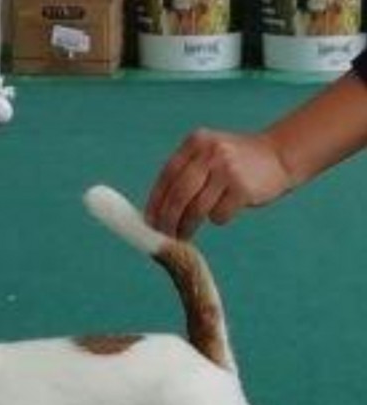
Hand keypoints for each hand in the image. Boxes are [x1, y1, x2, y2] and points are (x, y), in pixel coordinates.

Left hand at [146, 128, 293, 239]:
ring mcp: (227, 168)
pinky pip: (219, 215)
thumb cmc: (235, 165)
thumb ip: (184, 174)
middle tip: (164, 236)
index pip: (166, 176)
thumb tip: (153, 213)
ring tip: (184, 235)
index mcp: (196, 142)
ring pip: (196, 209)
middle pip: (178, 195)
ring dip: (187, 227)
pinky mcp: (242, 187)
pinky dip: (217, 219)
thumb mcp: (208, 156)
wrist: (280, 155)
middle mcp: (210, 152)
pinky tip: (224, 212)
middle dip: (167, 220)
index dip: (155, 203)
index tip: (148, 223)